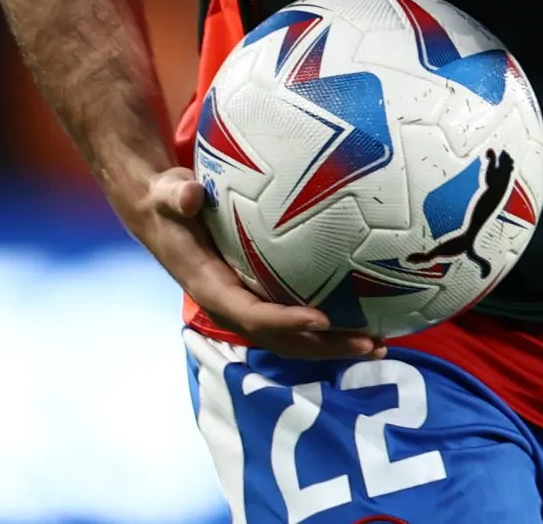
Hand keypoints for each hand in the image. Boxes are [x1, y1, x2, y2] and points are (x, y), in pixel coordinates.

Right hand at [117, 166, 383, 362]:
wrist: (163, 218)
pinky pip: (295, 321)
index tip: (320, 320)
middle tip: (371, 344)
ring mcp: (246, 306)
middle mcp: (231, 306)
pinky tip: (365, 320)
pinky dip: (328, 328)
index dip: (285, 322)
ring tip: (379, 345)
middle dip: (324, 346)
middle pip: (282, 339)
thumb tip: (189, 195)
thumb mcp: (169, 195)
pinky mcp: (259, 297)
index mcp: (211, 287)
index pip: (251, 314)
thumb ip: (179, 197)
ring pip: (292, 338)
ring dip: (334, 345)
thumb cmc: (170, 203)